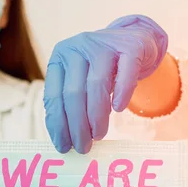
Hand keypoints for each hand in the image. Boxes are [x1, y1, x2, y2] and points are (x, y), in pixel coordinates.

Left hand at [43, 14, 167, 153]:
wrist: (134, 38)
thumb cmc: (101, 68)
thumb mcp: (80, 79)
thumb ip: (69, 102)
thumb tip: (63, 137)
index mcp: (60, 58)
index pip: (53, 95)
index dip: (57, 124)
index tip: (63, 146)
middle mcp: (77, 48)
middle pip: (73, 93)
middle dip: (76, 126)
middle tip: (82, 147)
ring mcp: (104, 45)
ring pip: (97, 85)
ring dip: (96, 116)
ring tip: (98, 136)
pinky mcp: (130, 46)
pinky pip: (126, 73)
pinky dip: (122, 93)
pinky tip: (118, 109)